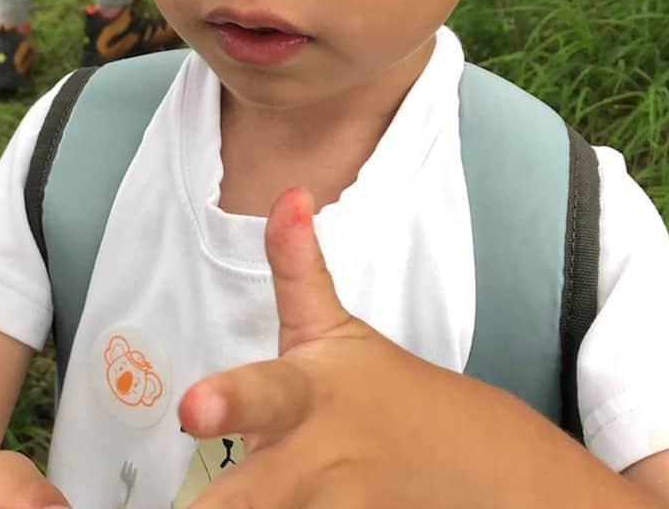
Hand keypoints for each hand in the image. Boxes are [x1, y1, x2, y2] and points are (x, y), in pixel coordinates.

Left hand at [177, 188, 608, 507]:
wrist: (477, 466)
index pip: (265, 395)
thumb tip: (288, 191)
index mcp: (307, 398)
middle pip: (248, 499)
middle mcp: (316, 464)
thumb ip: (298, 266)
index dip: (229, 403)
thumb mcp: (336, 328)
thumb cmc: (383, 392)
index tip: (191, 408)